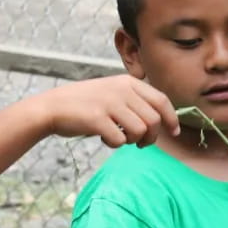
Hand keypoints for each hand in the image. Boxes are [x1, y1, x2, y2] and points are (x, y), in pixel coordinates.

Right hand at [34, 75, 178, 147]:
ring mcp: (109, 103)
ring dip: (133, 141)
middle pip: (153, 120)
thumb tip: (161, 122)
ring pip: (140, 131)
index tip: (174, 131)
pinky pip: (120, 140)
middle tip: (141, 143)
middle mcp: (121, 90)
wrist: (53, 107)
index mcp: (128, 82)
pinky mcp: (97, 119)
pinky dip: (115, 144)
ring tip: (120, 138)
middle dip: (151, 137)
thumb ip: (135, 101)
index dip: (171, 118)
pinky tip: (104, 138)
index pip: (161, 100)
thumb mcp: (113, 92)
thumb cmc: (86, 104)